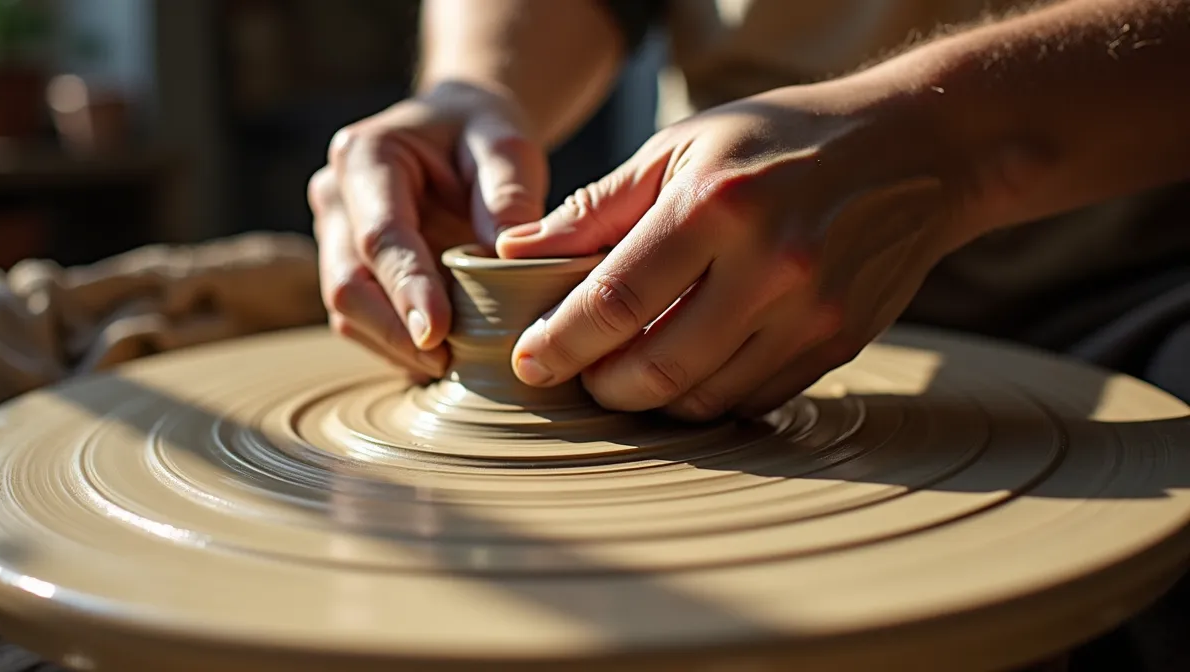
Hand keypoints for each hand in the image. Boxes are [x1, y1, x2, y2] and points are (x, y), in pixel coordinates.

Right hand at [310, 82, 547, 378]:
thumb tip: (507, 255)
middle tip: (448, 364)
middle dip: (394, 331)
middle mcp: (336, 198)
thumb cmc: (483, 135)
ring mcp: (334, 237)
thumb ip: (509, 192)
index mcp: (365, 156)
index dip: (407, 288)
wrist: (461, 132)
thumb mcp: (508, 146)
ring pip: (347, 310)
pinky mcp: (349, 269)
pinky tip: (440, 359)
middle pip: (348, 282)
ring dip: (395, 345)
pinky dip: (398, 346)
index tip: (437, 332)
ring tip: (452, 365)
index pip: (380, 236)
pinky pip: (363, 320)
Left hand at [497, 81, 975, 419]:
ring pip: (704, 398)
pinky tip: (687, 368)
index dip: (562, 341)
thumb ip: (598, 207)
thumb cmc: (782, 139)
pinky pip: (752, 399)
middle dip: (599, 384)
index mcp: (718, 205)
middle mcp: (772, 266)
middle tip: (577, 372)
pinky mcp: (840, 344)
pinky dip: (706, 395)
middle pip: (657, 368)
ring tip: (626, 371)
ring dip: (650, 398)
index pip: (617, 299)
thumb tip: (516, 252)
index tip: (530, 360)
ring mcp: (813, 313)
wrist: (915, 148)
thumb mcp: (682, 146)